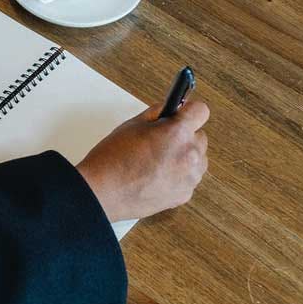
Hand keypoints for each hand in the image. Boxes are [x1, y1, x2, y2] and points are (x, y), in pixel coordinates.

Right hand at [75, 99, 209, 221]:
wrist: (102, 192)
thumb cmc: (112, 159)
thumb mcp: (131, 125)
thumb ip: (156, 114)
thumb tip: (170, 109)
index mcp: (177, 133)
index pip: (201, 111)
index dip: (189, 110)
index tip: (182, 113)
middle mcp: (189, 154)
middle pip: (200, 136)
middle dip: (184, 136)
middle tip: (160, 141)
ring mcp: (189, 177)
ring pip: (197, 159)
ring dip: (184, 156)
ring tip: (157, 161)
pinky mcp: (185, 194)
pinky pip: (189, 178)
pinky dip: (178, 175)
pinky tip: (155, 175)